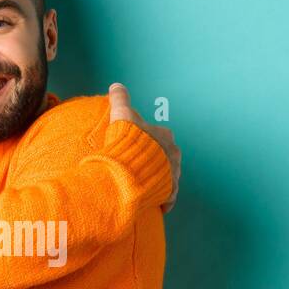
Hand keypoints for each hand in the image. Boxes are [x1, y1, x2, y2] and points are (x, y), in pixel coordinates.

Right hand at [109, 83, 179, 213]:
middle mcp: (173, 155)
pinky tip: (154, 203)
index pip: (161, 136)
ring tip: (147, 186)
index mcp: (165, 136)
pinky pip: (168, 197)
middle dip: (158, 162)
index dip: (150, 141)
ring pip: (169, 178)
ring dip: (161, 181)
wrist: (129, 170)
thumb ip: (119, 98)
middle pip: (167, 158)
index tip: (140, 147)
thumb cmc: (127, 142)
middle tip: (142, 167)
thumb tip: (115, 85)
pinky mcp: (168, 192)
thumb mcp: (121, 114)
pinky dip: (163, 200)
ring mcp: (172, 175)